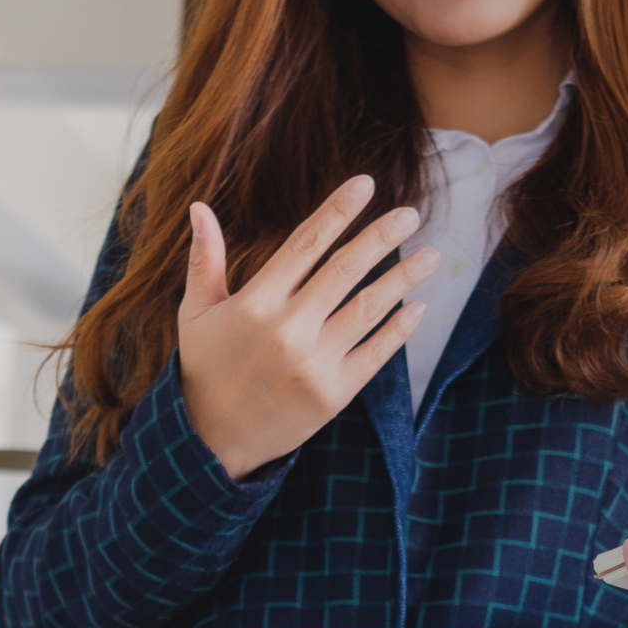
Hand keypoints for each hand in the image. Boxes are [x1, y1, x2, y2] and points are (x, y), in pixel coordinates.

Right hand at [176, 176, 439, 479]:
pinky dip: (400, 329)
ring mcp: (314, 362)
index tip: (366, 184)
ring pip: (370, 308)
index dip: (338, 211)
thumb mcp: (195, 313)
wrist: (210, 443)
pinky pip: (376, 353)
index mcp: (256, 301)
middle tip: (412, 214)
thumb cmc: (204, 370)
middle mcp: (289, 328)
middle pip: (346, 269)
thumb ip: (205, 260)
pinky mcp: (334, 393)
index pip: (306, 244)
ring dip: (404, 278)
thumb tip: (199, 207)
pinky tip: (418, 307)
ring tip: (431, 255)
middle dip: (382, 237)